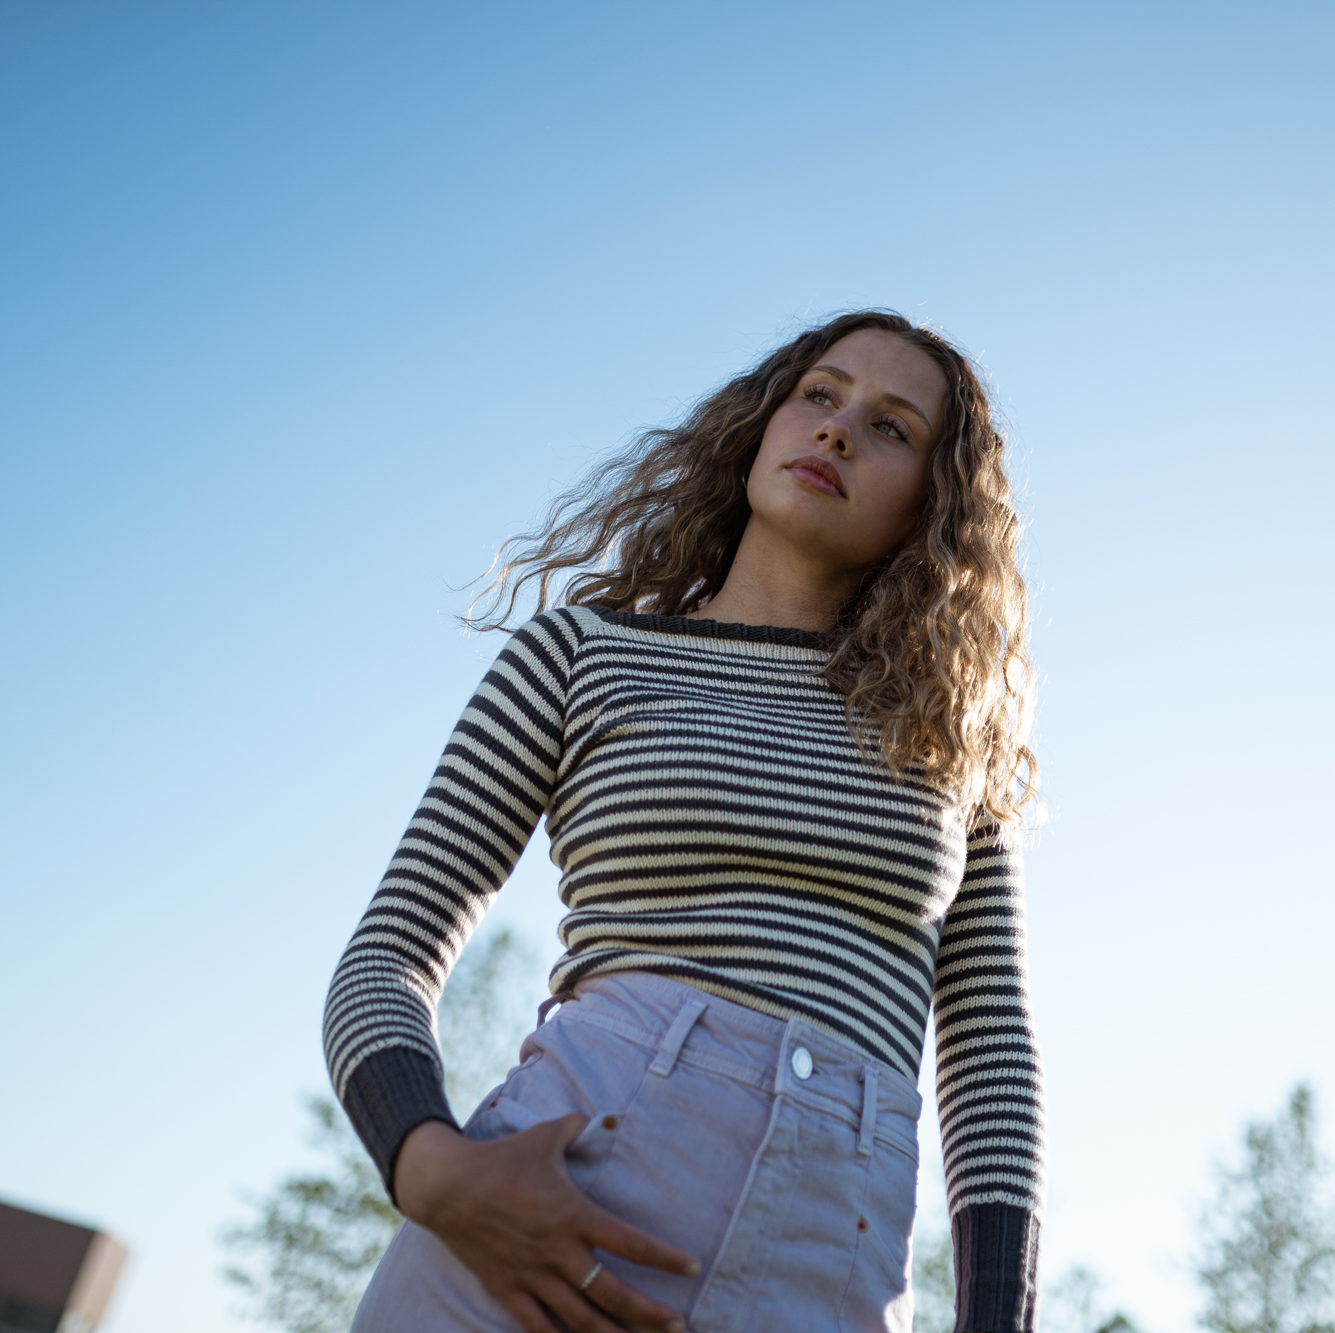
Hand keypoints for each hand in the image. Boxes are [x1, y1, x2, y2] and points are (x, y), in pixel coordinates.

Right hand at [394, 1115, 699, 1332]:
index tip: (691, 1266)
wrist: (448, 1186)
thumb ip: (576, 1128)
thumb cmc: (501, 1158)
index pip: (629, 1242)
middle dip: (649, 1314)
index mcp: (573, 1214)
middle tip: (680, 1326)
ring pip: (580, 1319)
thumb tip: (600, 1117)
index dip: (664, 1257)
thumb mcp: (544, 1136)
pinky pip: (537, 1327)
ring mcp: (532, 1275)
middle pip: (612, 1293)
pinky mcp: (508, 1290)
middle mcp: (558, 1251)